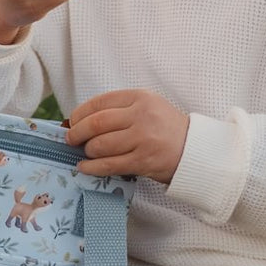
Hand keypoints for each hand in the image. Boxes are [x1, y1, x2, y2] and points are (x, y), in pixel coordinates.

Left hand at [66, 90, 188, 183]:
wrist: (194, 150)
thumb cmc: (166, 128)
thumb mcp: (147, 107)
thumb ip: (119, 110)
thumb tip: (80, 120)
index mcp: (140, 98)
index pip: (100, 102)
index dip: (80, 113)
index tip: (72, 121)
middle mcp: (141, 116)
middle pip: (96, 124)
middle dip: (77, 133)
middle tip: (71, 139)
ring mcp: (143, 139)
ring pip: (100, 145)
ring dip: (87, 151)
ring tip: (86, 153)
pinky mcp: (143, 161)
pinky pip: (108, 165)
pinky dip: (91, 167)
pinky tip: (84, 167)